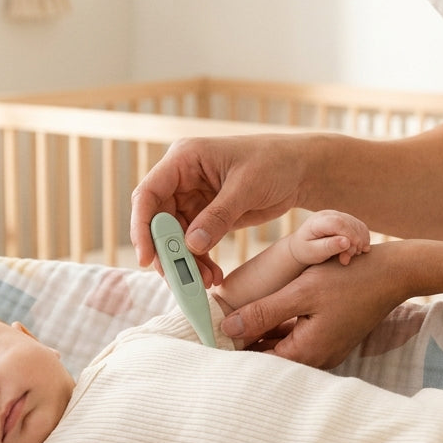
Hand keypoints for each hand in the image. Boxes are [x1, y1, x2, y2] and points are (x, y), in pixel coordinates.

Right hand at [130, 134, 308, 285]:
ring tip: (205, 282)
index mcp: (184, 159)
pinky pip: (193, 243)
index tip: (147, 258)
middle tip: (178, 281)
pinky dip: (200, 261)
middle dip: (167, 252)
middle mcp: (182, 178)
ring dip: (186, 262)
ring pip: (175, 237)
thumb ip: (218, 216)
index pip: (148, 194)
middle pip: (158, 221)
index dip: (142, 227)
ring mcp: (192, 198)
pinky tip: (213, 276)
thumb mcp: (247, 187)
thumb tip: (191, 245)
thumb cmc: (275, 163)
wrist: (300, 169)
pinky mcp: (206, 215)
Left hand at [224, 241, 409, 368]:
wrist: (393, 274)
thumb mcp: (301, 292)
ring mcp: (325, 350)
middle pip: (270, 359)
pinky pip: (297, 339)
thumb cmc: (349, 279)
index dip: (233, 352)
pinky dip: (279, 330)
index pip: (259, 363)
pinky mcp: (330, 339)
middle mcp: (317, 358)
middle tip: (214, 331)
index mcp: (308, 352)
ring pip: (282, 348)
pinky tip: (263, 316)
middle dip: (244, 345)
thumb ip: (264, 312)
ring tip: (232, 323)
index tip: (209, 342)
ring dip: (260, 336)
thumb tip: (227, 328)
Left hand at [288, 209, 370, 266]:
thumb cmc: (305, 251)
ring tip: (349, 257)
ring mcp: (338, 215)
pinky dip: (362, 239)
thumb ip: (328, 247)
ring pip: (357, 225)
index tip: (352, 252)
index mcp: (318, 220)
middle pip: (350, 224)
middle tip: (346, 260)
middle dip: (354, 243)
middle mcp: (329, 214)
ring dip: (359, 242)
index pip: (339, 223)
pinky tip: (357, 251)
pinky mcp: (345, 220)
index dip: (350, 236)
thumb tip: (346, 241)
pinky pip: (359, 227)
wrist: (302, 247)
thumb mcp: (313, 252)